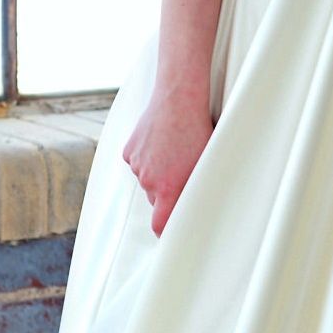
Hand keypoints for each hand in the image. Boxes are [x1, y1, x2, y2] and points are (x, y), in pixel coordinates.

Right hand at [121, 88, 213, 237]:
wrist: (178, 99)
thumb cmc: (198, 131)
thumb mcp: (204, 164)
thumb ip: (194, 190)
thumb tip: (195, 207)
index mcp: (167, 188)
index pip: (160, 224)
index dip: (165, 231)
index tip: (171, 233)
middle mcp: (148, 181)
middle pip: (155, 199)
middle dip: (167, 193)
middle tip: (183, 175)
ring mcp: (136, 165)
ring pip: (147, 179)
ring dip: (158, 172)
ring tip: (174, 151)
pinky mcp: (129, 151)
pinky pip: (138, 163)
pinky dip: (147, 158)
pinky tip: (161, 142)